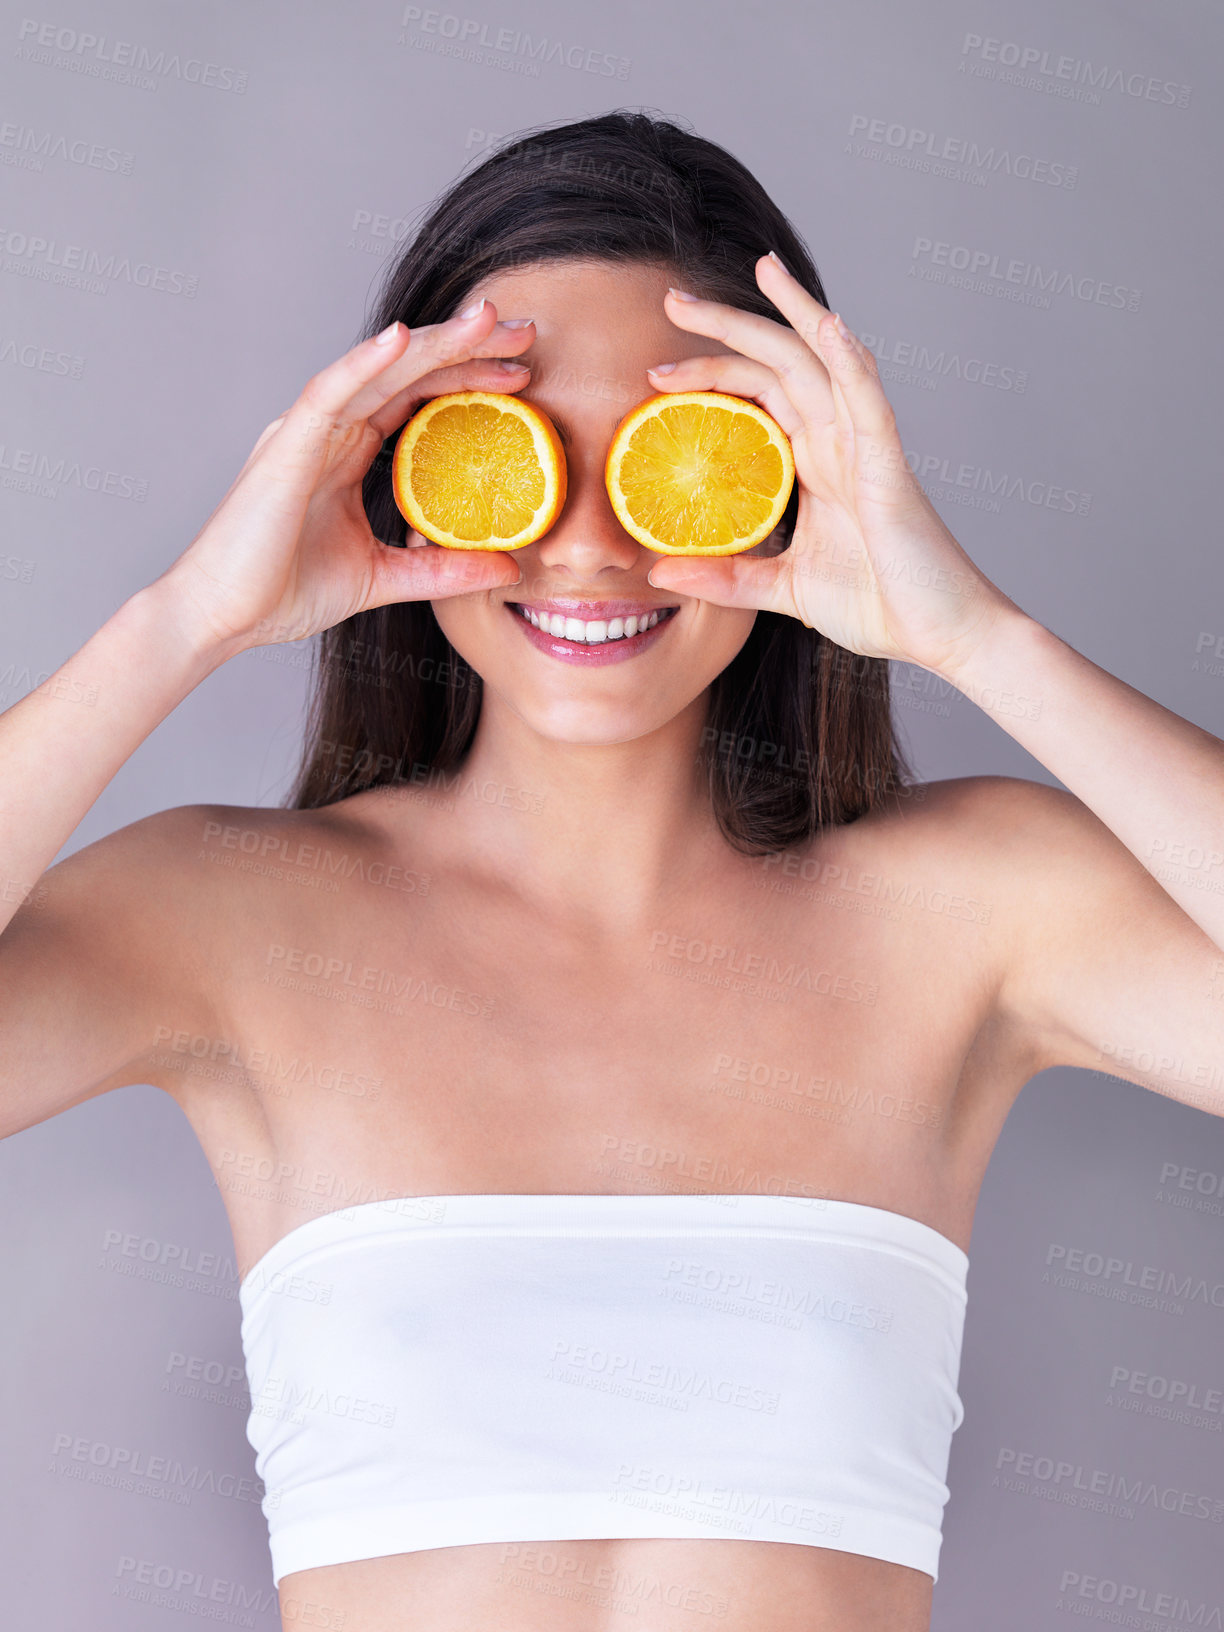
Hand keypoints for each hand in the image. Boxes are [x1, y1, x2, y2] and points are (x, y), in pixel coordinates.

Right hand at [150, 301, 533, 654]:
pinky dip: (366, 362)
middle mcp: (328, 428)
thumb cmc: (283, 591)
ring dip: (435, 340)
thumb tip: (508, 568)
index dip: (469, 378)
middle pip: (407, 370)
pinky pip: (330, 393)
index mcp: (346, 450)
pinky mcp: (286, 447)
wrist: (222, 618)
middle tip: (526, 329)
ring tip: (487, 318)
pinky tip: (405, 339)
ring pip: (379, 369)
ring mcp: (306, 431)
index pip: (417, 397)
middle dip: (467, 345)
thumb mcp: (384, 577)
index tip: (522, 374)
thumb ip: (442, 569)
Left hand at [643, 254, 1016, 678]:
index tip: (656, 375)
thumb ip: (727, 578)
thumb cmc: (880, 606)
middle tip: (673, 300)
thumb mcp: (783, 592)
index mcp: (817, 465)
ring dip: (792, 312)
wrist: (942, 635)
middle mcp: (840, 444)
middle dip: (728, 327)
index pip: (757, 398)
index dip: (711, 376)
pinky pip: (869, 404)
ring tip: (761, 267)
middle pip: (780, 364)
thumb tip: (659, 571)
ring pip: (825, 362)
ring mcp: (866, 450)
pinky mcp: (889, 469)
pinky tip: (828, 325)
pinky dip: (850, 362)